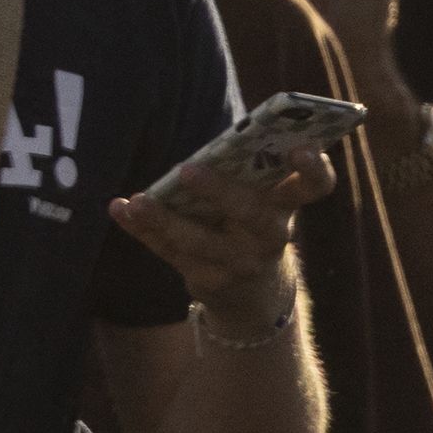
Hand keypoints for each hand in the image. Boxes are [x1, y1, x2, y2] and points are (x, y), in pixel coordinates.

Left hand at [110, 147, 338, 327]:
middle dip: (220, 192)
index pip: (312, 187)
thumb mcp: (259, 200)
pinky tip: (119, 208)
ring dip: (166, 220)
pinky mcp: (209, 280)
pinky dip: (142, 230)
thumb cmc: (249, 224)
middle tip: (188, 169)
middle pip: (251, 214)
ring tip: (138, 201)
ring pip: (201, 242)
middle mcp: (269, 236)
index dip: (313, 169)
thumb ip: (245, 172)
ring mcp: (240, 263)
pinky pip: (170, 253)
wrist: (253, 293)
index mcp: (285, 206)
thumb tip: (216, 140)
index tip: (301, 148)